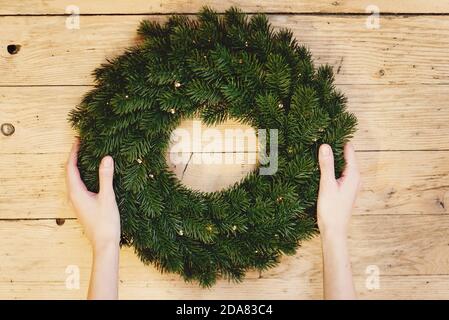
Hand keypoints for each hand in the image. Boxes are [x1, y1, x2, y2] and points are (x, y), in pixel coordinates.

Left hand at [66, 138, 120, 251]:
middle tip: (82, 144)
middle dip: (74, 157)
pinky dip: (83, 175)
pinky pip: (80, 185)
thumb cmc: (105, 223)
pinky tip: (92, 174)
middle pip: (69, 172)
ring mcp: (78, 202)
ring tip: (86, 155)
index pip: (70, 168)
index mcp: (76, 193)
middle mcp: (73, 196)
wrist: (104, 244)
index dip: (73, 153)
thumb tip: (106, 158)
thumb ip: (106, 177)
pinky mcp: (84, 205)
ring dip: (78, 166)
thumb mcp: (108, 197)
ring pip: (74, 179)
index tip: (78, 140)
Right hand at [317, 142, 358, 299]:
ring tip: (319, 147)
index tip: (330, 128)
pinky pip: (339, 172)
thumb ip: (326, 164)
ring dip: (333, 157)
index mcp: (353, 175)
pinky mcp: (343, 189)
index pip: (349, 150)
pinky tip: (321, 166)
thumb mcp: (326, 185)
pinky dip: (331, 167)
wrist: (334, 231)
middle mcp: (354, 178)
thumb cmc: (331, 210)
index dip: (340, 139)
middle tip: (322, 134)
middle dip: (336, 146)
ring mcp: (350, 184)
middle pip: (346, 156)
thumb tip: (325, 145)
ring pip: (342, 165)